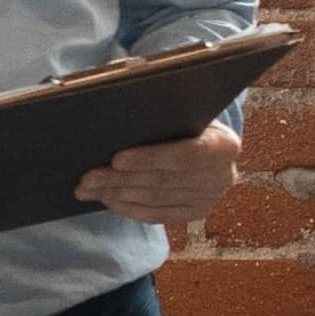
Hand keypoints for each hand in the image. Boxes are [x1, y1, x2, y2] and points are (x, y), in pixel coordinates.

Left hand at [76, 114, 242, 227]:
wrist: (209, 141)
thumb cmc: (188, 119)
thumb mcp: (185, 109)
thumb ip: (162, 108)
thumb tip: (121, 100)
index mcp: (224, 145)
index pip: (184, 155)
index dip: (148, 159)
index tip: (116, 159)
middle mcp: (223, 176)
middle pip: (163, 180)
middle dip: (121, 179)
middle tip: (89, 177)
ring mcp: (210, 198)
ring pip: (156, 199)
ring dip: (118, 194)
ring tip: (90, 188)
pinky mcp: (196, 213)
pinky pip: (157, 215)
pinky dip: (129, 208)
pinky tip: (108, 200)